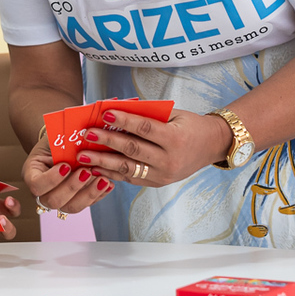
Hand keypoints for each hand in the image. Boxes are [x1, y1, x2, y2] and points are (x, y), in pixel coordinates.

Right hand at [22, 132, 111, 213]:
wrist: (61, 144)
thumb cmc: (56, 138)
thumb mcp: (54, 136)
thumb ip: (60, 141)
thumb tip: (79, 138)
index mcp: (32, 174)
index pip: (36, 185)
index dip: (51, 179)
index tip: (66, 166)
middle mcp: (43, 192)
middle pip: (54, 201)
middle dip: (72, 187)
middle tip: (86, 172)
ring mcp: (59, 199)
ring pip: (72, 207)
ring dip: (89, 194)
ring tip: (102, 179)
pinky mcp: (76, 201)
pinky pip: (87, 204)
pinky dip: (99, 194)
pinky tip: (108, 184)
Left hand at [78, 109, 229, 186]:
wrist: (211, 146)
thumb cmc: (190, 125)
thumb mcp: (174, 114)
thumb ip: (148, 114)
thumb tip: (117, 111)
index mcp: (175, 139)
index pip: (145, 129)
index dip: (124, 121)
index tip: (104, 113)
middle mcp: (169, 160)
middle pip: (132, 150)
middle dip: (107, 142)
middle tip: (86, 134)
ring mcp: (163, 175)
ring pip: (128, 169)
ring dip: (103, 162)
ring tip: (83, 156)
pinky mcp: (157, 183)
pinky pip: (131, 179)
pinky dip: (112, 174)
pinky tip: (96, 168)